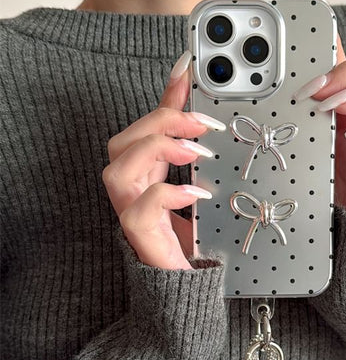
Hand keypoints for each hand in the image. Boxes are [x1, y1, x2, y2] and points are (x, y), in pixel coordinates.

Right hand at [102, 51, 225, 269]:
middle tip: (203, 122)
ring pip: (117, 170)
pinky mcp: (142, 239)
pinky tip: (196, 193)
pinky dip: (165, 195)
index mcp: (148, 176)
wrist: (187, 289)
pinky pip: (137, 212)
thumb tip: (213, 125)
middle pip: (122, 142)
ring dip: (158, 150)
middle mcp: (134, 191)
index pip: (147, 128)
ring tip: (197, 151)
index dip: (164, 97)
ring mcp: (134, 213)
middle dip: (161, 123)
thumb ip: (199, 160)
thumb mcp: (201, 190)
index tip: (189, 70)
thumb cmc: (194, 241)